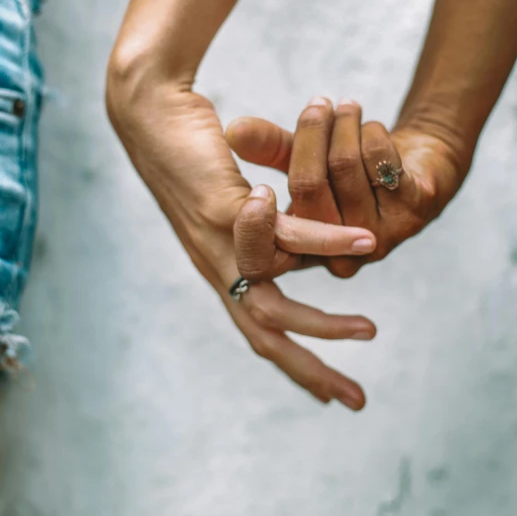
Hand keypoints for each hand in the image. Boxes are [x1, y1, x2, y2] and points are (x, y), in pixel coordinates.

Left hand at [106, 70, 377, 408]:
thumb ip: (260, 227)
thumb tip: (288, 232)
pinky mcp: (222, 207)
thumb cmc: (190, 154)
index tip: (328, 394)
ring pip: (275, 301)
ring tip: (368, 331)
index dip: (295, 365)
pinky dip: (327, 242)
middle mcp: (219, 266)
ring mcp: (218, 242)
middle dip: (311, 373)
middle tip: (354, 401)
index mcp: (224, 269)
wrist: (149, 115)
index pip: (260, 332)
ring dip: (324, 322)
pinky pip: (285, 235)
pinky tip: (361, 244)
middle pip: (266, 338)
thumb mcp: (232, 202)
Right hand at [226, 98, 468, 276]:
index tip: (241, 146)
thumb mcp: (301, 160)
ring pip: (344, 166)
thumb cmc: (352, 171)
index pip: (268, 243)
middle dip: (312, 133)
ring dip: (346, 125)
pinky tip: (373, 128)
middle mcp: (339, 256)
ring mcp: (380, 237)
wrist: (422, 167)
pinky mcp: (415, 211)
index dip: (255, 212)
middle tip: (317, 104)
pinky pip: (380, 157)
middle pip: (308, 186)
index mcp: (306, 254)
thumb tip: (233, 130)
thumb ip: (268, 149)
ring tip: (348, 107)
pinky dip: (374, 132)